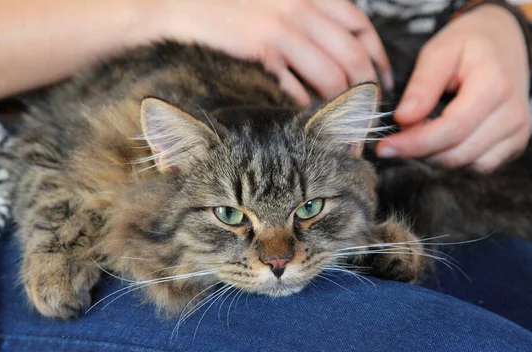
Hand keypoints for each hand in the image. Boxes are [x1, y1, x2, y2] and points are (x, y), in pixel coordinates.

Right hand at [160, 0, 391, 104]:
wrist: (186, 9)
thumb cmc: (231, 8)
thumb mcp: (277, 2)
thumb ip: (307, 16)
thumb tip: (338, 50)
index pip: (361, 27)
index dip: (378, 58)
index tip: (381, 82)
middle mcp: (301, 7)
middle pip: (353, 55)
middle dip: (367, 90)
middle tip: (366, 113)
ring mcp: (281, 29)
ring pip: (332, 75)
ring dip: (341, 105)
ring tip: (342, 122)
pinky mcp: (262, 51)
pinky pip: (297, 87)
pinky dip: (307, 106)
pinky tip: (308, 116)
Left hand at [376, 5, 529, 171]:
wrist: (505, 44)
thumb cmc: (468, 46)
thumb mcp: (439, 51)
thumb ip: (422, 85)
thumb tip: (403, 119)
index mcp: (494, 85)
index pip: (452, 129)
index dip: (414, 143)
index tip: (383, 147)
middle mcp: (511, 114)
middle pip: (456, 153)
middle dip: (418, 150)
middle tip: (397, 135)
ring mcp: (517, 132)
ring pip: (465, 165)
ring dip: (433, 156)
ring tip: (419, 132)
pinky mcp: (514, 145)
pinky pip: (477, 167)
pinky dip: (452, 159)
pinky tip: (439, 140)